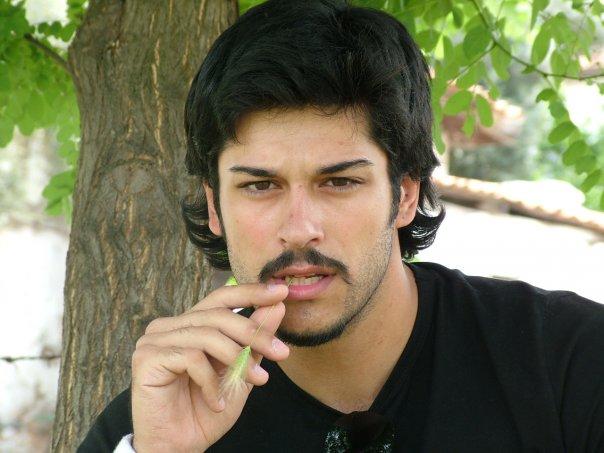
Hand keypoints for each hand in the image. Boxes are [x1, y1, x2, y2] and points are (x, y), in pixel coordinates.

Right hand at [131, 283, 289, 451]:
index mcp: (190, 324)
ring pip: (208, 335)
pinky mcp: (147, 357)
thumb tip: (277, 306)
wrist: (179, 448)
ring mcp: (155, 339)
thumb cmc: (206, 410)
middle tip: (281, 353)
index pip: (222, 297)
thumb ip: (255, 340)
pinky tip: (217, 401)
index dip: (251, 292)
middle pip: (219, 315)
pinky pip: (191, 358)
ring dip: (238, 360)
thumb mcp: (241, 371)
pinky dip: (211, 381)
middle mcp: (170, 326)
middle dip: (254, 334)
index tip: (281, 292)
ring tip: (254, 381)